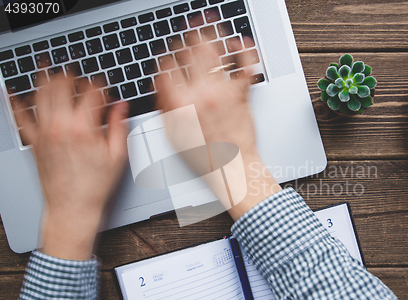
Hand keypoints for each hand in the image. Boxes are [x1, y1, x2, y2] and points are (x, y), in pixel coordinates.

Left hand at [17, 76, 128, 259]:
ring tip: (52, 71)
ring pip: (40, 94)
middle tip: (79, 77)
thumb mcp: (118, 156)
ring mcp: (44, 133)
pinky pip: (20, 117)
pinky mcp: (33, 142)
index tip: (104, 87)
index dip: (101, 85)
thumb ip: (119, 126)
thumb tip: (121, 106)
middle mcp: (61, 126)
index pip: (92, 93)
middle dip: (72, 76)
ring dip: (47, 79)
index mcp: (84, 129)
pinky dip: (16, 102)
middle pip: (62, 86)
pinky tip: (15, 91)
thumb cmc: (95, 186)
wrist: (72, 208)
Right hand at [156, 44, 280, 219]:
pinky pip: (245, 65)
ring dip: (210, 33)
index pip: (167, 67)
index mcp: (179, 103)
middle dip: (186, 38)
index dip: (166, 59)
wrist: (231, 168)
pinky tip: (239, 42)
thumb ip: (165, 109)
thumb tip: (162, 89)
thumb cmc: (204, 156)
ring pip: (214, 50)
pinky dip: (244, 50)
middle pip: (189, 51)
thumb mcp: (173, 136)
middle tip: (187, 34)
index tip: (169, 59)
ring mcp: (222, 91)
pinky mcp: (241, 94)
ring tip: (208, 24)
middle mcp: (199, 92)